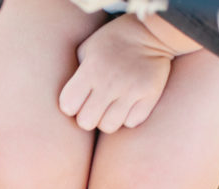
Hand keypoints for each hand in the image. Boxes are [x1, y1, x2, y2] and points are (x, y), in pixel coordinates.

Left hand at [59, 15, 182, 133]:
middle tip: (94, 106)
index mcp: (90, 69)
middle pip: (86, 122)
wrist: (150, 31)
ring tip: (111, 107)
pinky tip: (128, 105)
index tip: (78, 99)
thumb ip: (75, 74)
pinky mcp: (150, 95)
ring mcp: (131, 90)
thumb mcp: (87, 49)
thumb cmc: (111, 42)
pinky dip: (128, 118)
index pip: (68, 106)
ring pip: (109, 126)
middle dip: (87, 117)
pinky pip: (131, 123)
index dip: (70, 106)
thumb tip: (67, 100)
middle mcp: (109, 82)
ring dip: (107, 120)